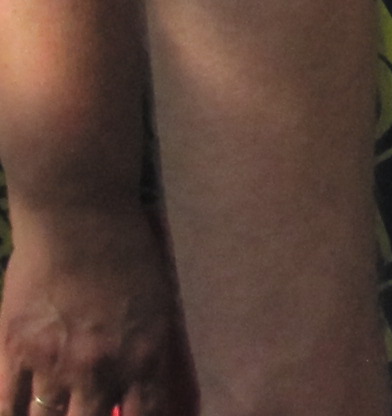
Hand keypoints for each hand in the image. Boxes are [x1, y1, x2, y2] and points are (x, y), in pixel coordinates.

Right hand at [2, 198, 193, 415]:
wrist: (78, 216)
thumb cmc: (127, 251)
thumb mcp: (156, 304)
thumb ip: (145, 352)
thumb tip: (137, 389)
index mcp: (144, 356)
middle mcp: (101, 370)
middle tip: (83, 413)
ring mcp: (54, 365)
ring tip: (54, 412)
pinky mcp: (14, 353)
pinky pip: (7, 407)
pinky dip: (13, 415)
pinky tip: (18, 413)